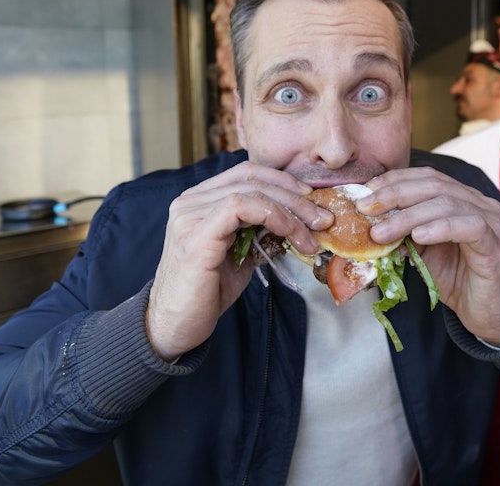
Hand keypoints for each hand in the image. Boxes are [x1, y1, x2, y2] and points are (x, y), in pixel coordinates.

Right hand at [146, 162, 332, 360]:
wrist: (175, 326)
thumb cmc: (206, 292)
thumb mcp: (241, 255)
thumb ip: (260, 232)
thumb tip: (301, 221)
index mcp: (199, 201)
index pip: (247, 174)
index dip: (283, 182)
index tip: (313, 202)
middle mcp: (190, 201)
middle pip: (252, 178)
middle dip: (295, 196)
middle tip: (323, 218)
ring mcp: (190, 215)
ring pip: (251, 191)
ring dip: (291, 211)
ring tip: (312, 235)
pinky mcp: (195, 234)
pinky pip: (241, 208)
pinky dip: (274, 217)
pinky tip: (290, 235)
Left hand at [359, 167, 499, 345]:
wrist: (486, 314)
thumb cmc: (457, 279)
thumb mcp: (422, 252)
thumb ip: (404, 234)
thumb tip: (371, 223)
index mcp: (462, 199)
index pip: (428, 177)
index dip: (396, 180)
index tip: (366, 191)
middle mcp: (479, 203)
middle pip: (434, 185)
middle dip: (395, 195)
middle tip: (365, 208)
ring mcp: (490, 221)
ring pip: (447, 204)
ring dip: (408, 216)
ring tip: (381, 231)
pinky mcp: (495, 243)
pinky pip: (469, 227)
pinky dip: (440, 228)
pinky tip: (418, 236)